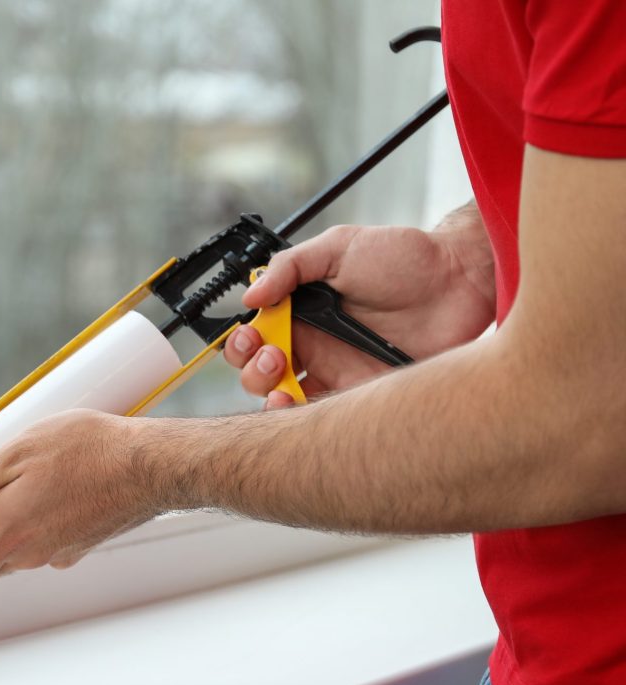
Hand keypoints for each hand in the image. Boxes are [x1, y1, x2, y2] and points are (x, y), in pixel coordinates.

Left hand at [0, 410, 155, 608]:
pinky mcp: (78, 546)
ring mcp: (56, 555)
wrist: (153, 465)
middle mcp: (28, 556)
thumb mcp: (13, 454)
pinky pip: (42, 538)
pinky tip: (52, 483)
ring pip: (13, 547)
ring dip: (6, 520)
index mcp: (4, 537)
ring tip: (19, 474)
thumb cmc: (87, 452)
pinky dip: (36, 518)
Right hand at [224, 211, 495, 408]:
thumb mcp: (340, 247)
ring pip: (284, 400)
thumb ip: (290, 267)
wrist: (460, 280)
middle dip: (252, 369)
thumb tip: (250, 296)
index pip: (256, 335)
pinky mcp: (362, 395)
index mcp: (301, 311)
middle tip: (274, 355)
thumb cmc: (404, 258)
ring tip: (281, 381)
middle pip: (260, 372)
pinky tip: (298, 406)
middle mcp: (314, 345)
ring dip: (269, 396)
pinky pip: (323, 417)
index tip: (252, 335)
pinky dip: (302, 419)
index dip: (242, 341)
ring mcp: (336, 373)